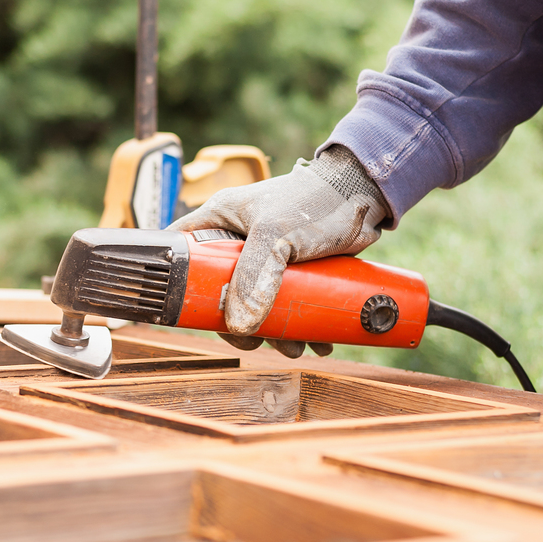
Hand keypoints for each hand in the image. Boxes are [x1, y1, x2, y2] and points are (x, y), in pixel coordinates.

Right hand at [168, 145, 388, 358]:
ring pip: (254, 302)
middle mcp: (237, 239)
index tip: (189, 311)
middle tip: (254, 340)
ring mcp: (264, 256)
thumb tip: (239, 325)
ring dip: (273, 331)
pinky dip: (296, 325)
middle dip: (236, 321)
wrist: (365, 194)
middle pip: (219, 289)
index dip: (177, 281)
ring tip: (296, 347)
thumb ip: (255, 275)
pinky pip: (284, 304)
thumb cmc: (315, 198)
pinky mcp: (290, 269)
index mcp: (219, 219)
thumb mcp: (277, 234)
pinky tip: (315, 340)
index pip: (180, 250)